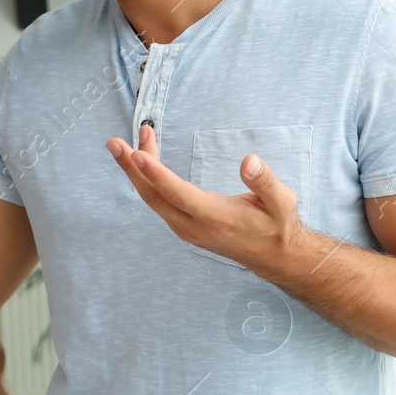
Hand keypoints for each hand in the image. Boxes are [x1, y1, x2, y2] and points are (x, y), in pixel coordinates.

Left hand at [106, 123, 300, 269]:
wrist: (271, 254)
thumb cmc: (276, 224)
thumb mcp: (281, 202)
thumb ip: (265, 182)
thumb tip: (249, 161)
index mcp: (214, 217)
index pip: (178, 194)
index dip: (156, 174)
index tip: (136, 153)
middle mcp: (192, 225)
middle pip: (153, 196)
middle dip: (132, 168)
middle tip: (114, 142)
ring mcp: (184, 226)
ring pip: (152, 198)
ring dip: (137, 170)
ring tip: (130, 139)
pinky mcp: (182, 223)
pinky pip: (158, 199)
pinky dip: (147, 177)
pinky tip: (144, 157)